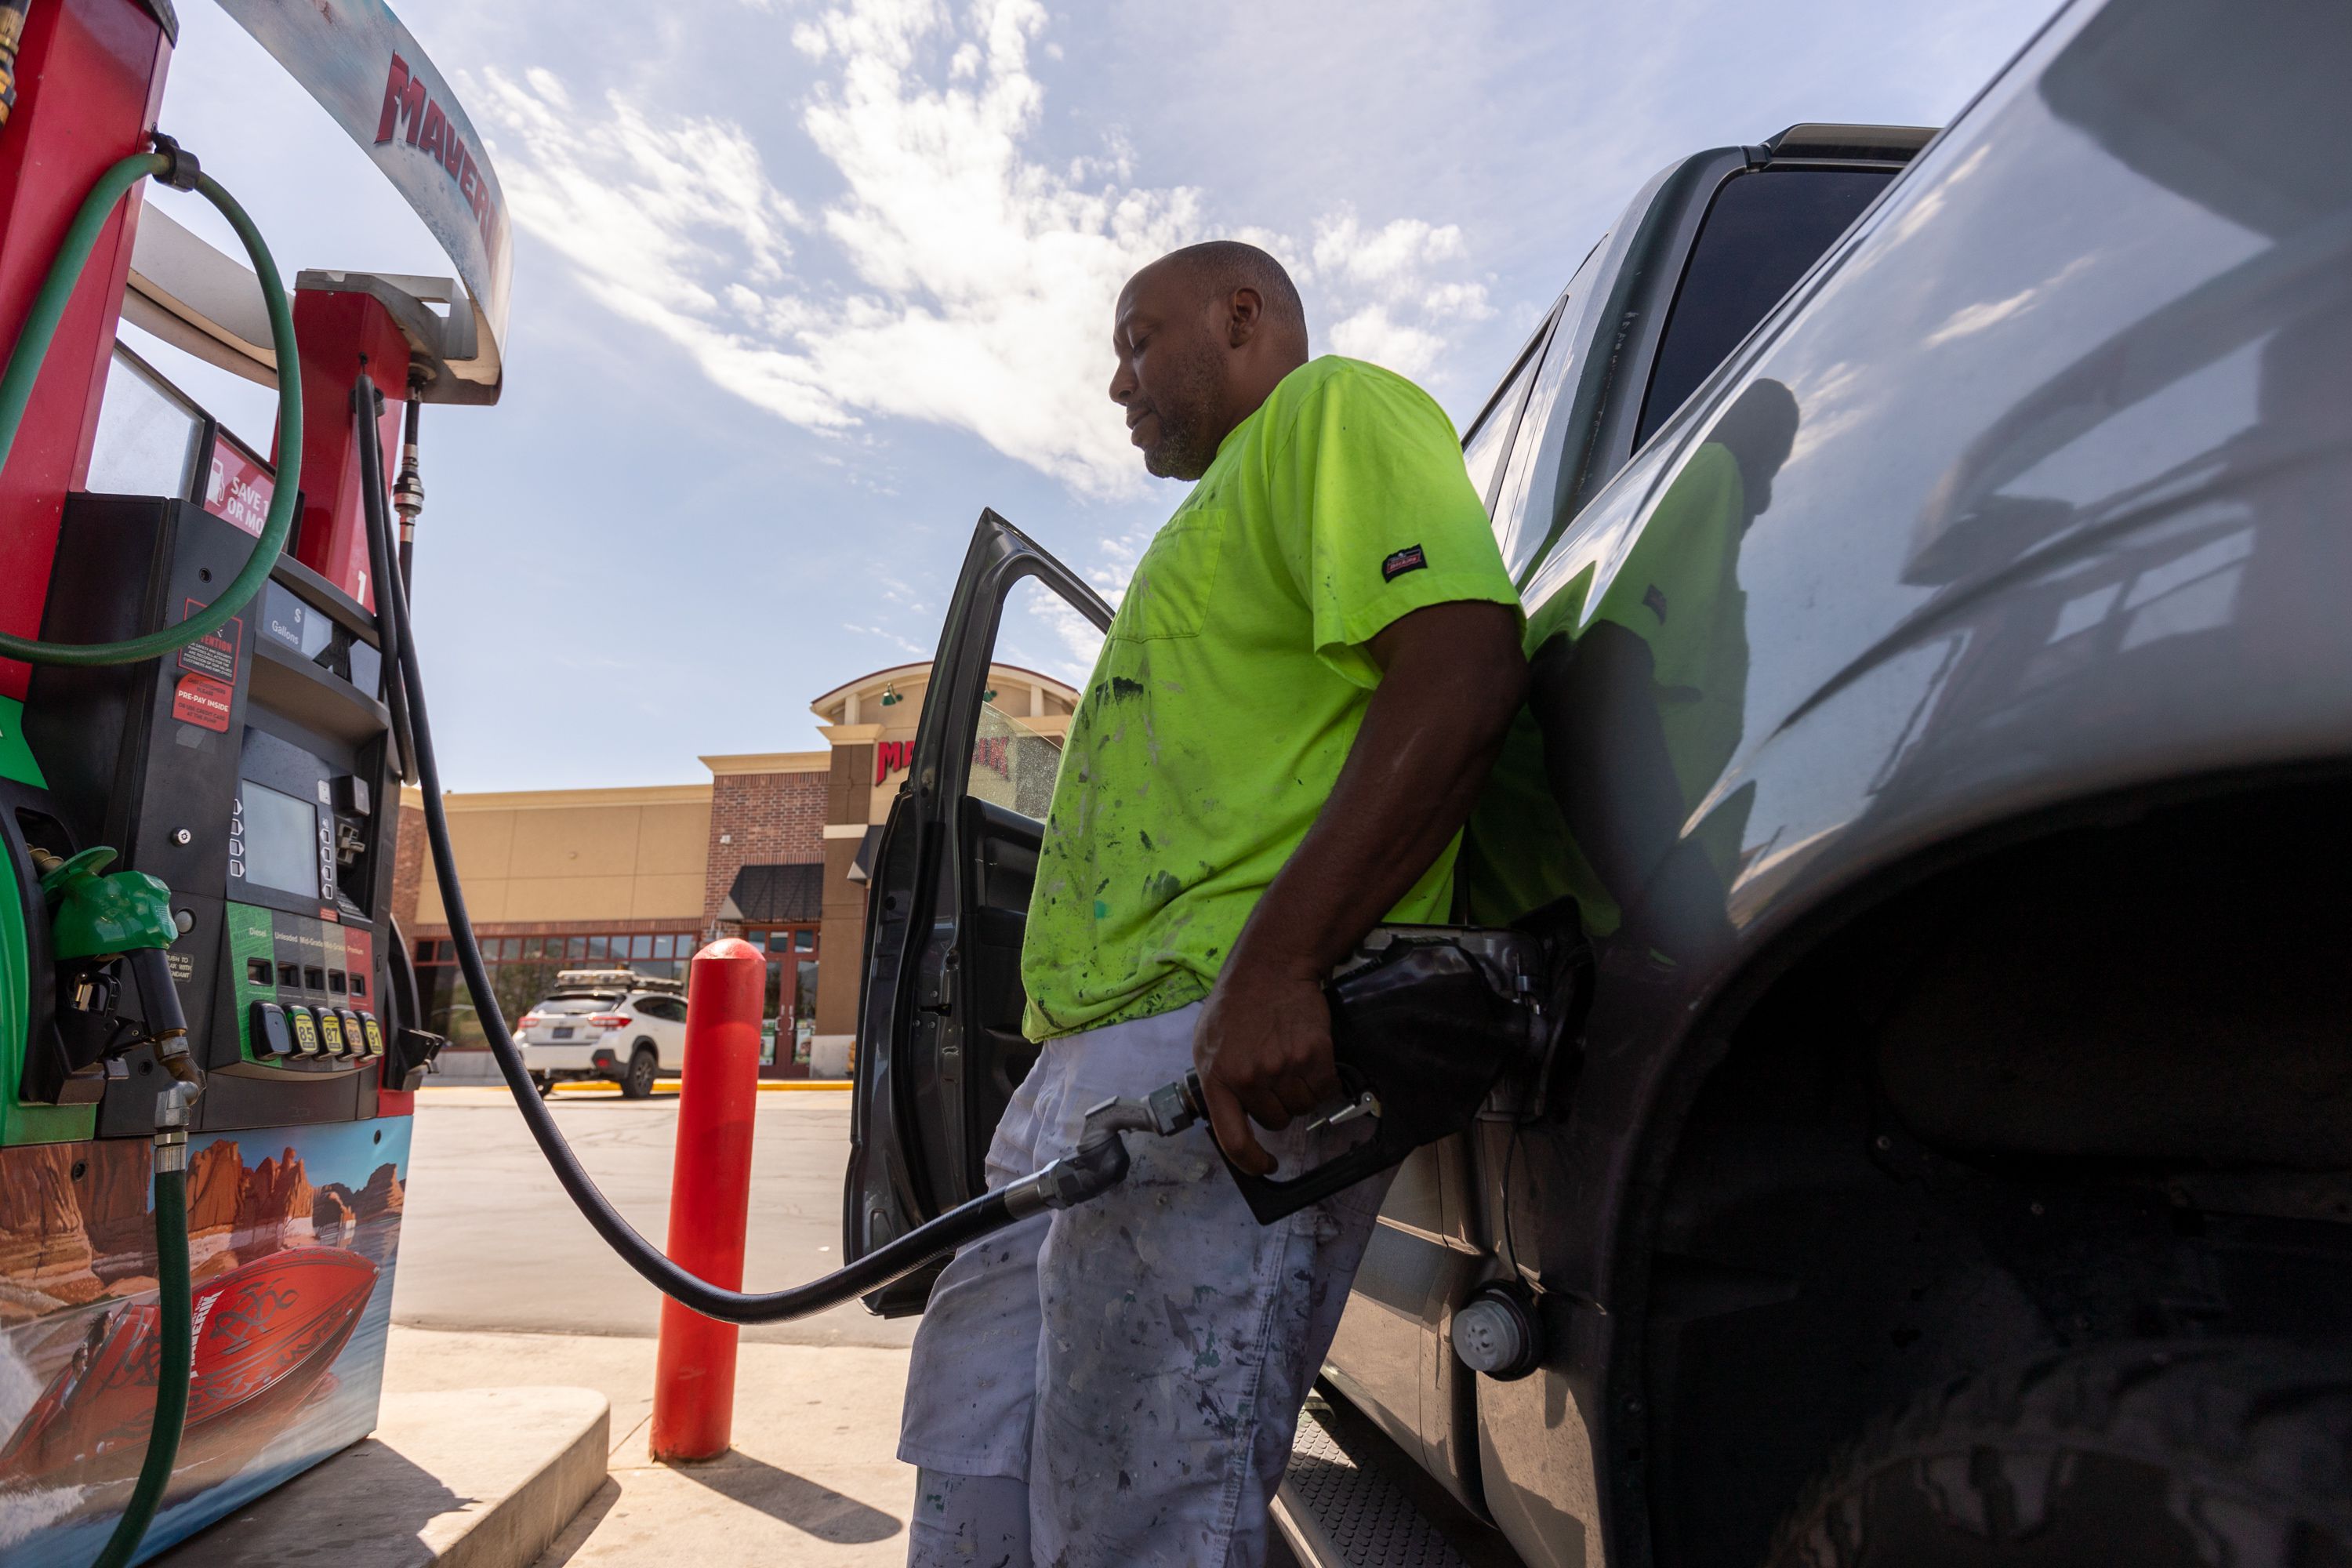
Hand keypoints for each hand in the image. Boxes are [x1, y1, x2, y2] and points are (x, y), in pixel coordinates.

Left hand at [1191, 950, 1341, 1175]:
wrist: (1270, 966)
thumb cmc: (1237, 1004)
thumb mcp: (1207, 1044)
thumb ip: (1216, 1082)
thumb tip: (1228, 1119)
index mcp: (1216, 1078)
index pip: (1233, 1141)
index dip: (1252, 1162)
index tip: (1266, 1166)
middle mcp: (1248, 1078)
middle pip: (1277, 1121)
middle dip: (1279, 1104)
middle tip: (1275, 1072)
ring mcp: (1281, 1067)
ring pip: (1303, 1106)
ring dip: (1302, 1090)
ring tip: (1290, 1057)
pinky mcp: (1313, 1055)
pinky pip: (1326, 1089)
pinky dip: (1324, 1079)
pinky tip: (1310, 1054)